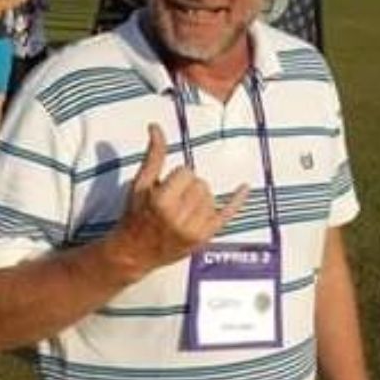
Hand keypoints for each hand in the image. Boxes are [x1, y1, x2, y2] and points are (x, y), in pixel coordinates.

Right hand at [107, 123, 248, 281]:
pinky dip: (237, 200)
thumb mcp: (140, 184)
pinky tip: (245, 187)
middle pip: (201, 184)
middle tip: (173, 200)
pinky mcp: (204, 238)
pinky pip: (227, 214)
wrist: (134, 253)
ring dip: (199, 198)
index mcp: (162, 203)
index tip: (165, 189)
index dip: (176, 177)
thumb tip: (156, 126)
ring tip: (181, 210)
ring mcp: (194, 231)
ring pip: (211, 196)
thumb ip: (153, 155)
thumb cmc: (135, 216)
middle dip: (188, 187)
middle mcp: (179, 218)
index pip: (186, 172)